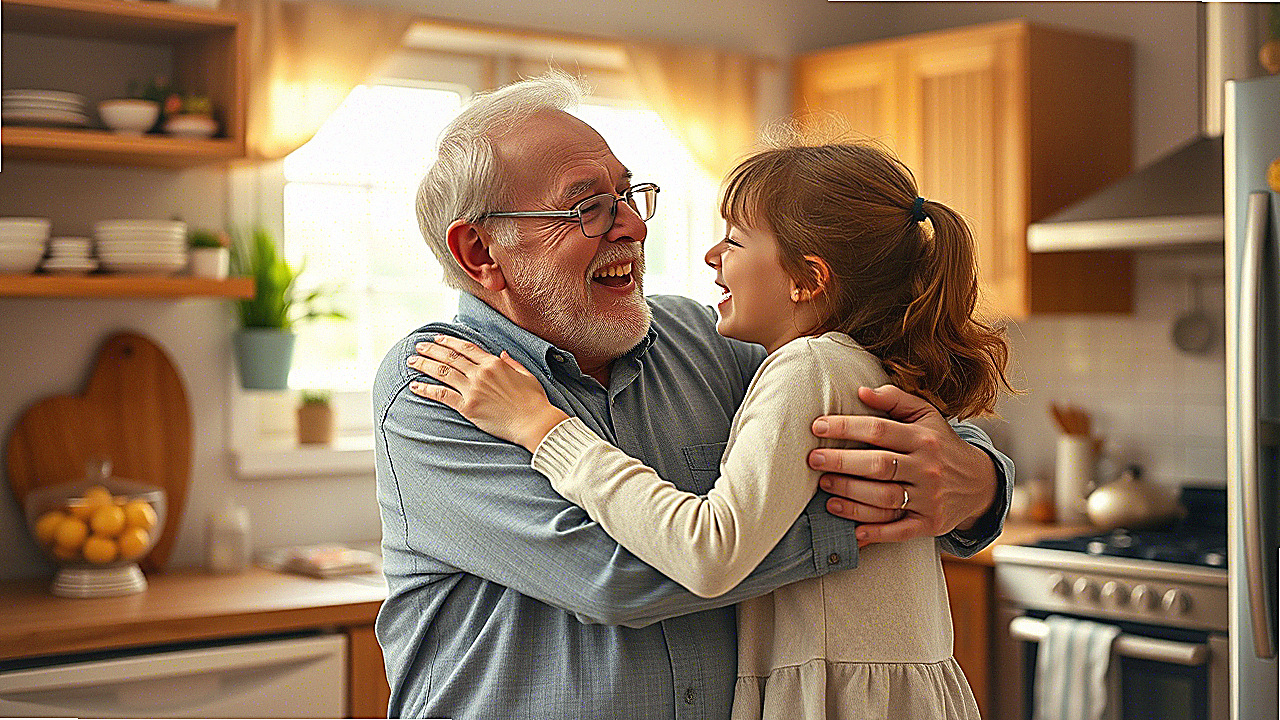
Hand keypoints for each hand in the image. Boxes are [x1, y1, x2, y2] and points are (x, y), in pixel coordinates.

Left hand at [407, 335, 568, 450]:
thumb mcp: (526, 375)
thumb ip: (512, 363)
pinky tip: (415, 386)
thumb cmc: (533, 401)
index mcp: (495, 363)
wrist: (534, 422)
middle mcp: (481, 373)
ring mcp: (473, 389)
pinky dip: (427, 389)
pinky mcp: (468, 407)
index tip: (437, 338)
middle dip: (431, 350)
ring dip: (424, 365)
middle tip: (418, 346)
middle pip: (450, 357)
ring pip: (442, 372)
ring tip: (411, 361)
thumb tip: (502, 353)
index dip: (449, 341)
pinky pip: (442, 395)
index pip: (466, 348)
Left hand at [808, 384, 997, 545]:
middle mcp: (927, 467)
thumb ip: (895, 399)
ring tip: (825, 489)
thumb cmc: (940, 444)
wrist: (979, 483)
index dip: (846, 426)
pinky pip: (899, 530)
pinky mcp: (930, 524)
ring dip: (850, 496)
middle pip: (878, 465)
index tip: (818, 426)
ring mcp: (929, 498)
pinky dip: (875, 532)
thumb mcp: (926, 415)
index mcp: (923, 438)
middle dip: (841, 462)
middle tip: (814, 460)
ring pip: (884, 498)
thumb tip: (861, 390)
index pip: (879, 429)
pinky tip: (851, 530)